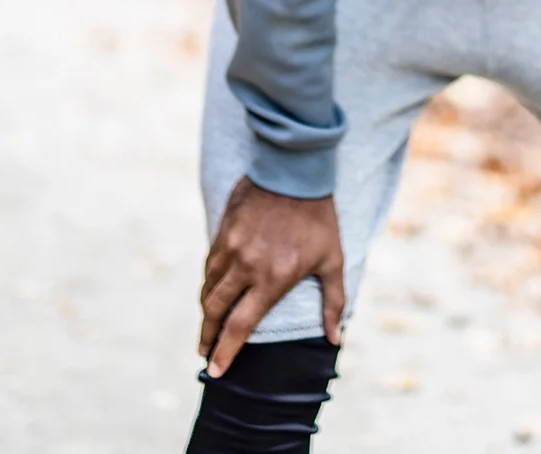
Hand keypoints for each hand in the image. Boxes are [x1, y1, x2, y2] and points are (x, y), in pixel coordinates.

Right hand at [198, 176, 344, 374]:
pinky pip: (210, 266)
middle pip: (216, 312)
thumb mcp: (333, 260)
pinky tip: (213, 291)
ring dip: (206, 311)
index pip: (240, 326)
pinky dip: (208, 283)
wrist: (294, 171)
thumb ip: (334, 302)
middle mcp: (246, 266)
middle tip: (204, 352)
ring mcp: (231, 248)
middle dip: (207, 337)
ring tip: (208, 325)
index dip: (225, 352)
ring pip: (208, 288)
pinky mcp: (223, 232)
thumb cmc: (318, 218)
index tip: (216, 370)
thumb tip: (336, 338)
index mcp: (273, 279)